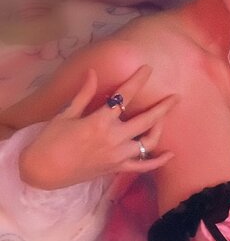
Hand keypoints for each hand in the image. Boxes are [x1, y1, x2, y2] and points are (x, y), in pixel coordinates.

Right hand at [19, 66, 176, 189]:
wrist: (42, 171)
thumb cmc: (50, 140)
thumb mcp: (65, 114)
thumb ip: (84, 94)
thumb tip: (92, 72)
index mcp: (99, 121)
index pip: (124, 96)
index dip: (137, 80)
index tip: (148, 69)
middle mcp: (113, 138)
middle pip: (145, 120)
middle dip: (163, 108)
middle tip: (176, 97)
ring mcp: (117, 156)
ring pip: (148, 143)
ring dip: (159, 130)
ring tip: (165, 118)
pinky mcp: (116, 169)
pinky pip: (143, 167)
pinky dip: (158, 162)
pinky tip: (170, 154)